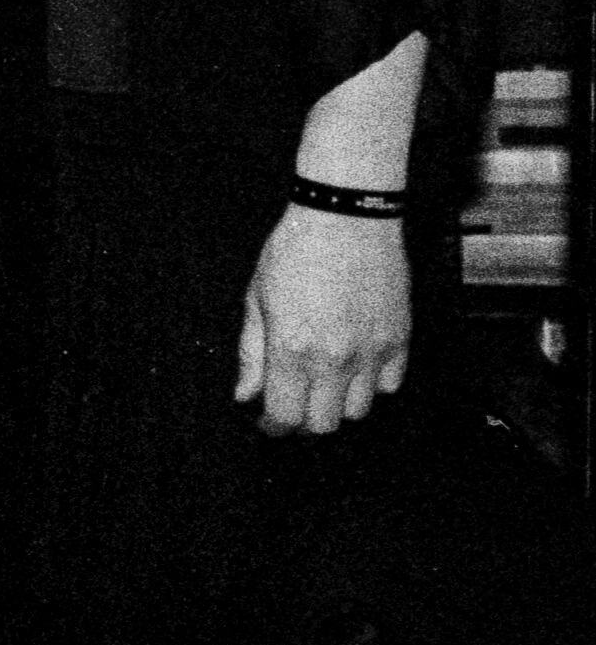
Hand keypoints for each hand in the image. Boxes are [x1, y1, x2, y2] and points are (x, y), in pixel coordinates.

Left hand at [235, 204, 410, 435]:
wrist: (346, 218)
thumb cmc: (295, 250)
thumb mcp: (256, 297)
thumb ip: (251, 352)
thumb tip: (244, 394)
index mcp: (292, 349)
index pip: (285, 416)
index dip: (273, 426)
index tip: (267, 422)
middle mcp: (335, 359)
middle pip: (323, 424)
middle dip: (303, 422)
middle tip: (293, 406)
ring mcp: (372, 352)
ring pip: (358, 411)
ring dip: (338, 405)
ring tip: (323, 384)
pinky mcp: (400, 341)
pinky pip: (390, 385)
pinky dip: (372, 385)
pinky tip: (355, 367)